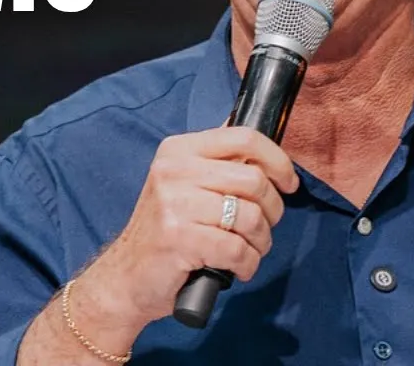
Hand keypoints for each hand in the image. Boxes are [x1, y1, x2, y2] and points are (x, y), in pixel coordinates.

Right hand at [72, 126, 299, 339]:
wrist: (126, 276)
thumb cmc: (165, 232)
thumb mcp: (183, 185)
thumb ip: (217, 165)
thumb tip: (260, 149)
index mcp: (178, 151)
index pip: (243, 138)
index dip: (277, 160)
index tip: (287, 183)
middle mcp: (173, 171)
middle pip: (254, 180)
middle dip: (272, 210)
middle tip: (261, 227)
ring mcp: (174, 204)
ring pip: (251, 217)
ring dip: (260, 242)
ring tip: (247, 250)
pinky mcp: (179, 238)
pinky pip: (238, 250)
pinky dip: (247, 264)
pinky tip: (236, 268)